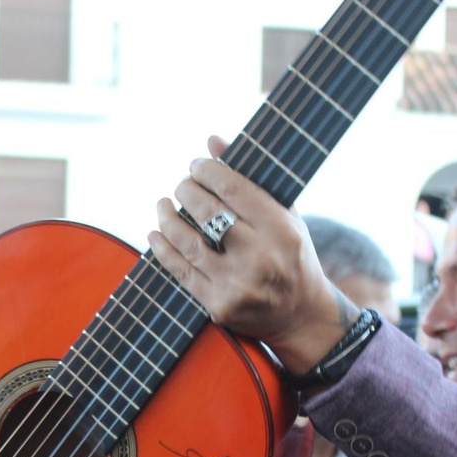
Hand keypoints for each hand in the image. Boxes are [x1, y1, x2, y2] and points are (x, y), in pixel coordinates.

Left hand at [147, 137, 347, 372]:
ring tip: (163, 205)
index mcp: (281, 230)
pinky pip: (181, 271)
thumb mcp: (284, 216)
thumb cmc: (291, 255)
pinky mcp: (219, 306)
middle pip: (207, 212)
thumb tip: (211, 141)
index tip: (196, 165)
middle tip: (181, 185)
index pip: (233, 189)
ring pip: (187, 242)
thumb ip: (250, 179)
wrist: (300, 314)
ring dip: (167, 218)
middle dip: (186, 191)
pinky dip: (163, 249)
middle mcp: (260, 257)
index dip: (207, 171)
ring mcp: (237, 284)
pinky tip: (156, 233)